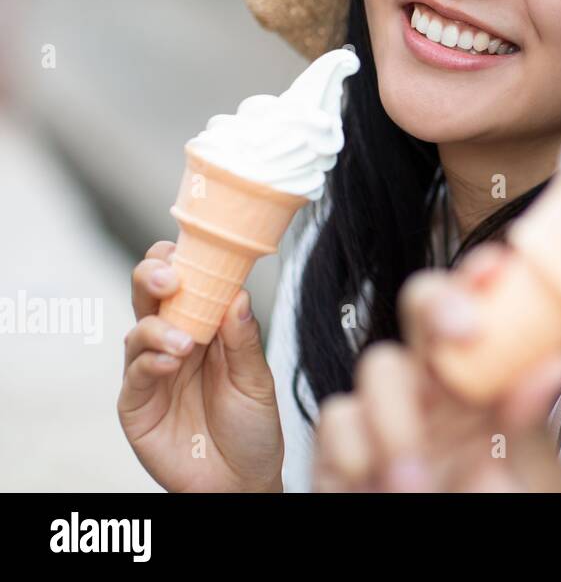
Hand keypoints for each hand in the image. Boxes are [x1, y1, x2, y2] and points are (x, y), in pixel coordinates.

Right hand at [117, 240, 283, 491]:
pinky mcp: (137, 405)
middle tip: (171, 278)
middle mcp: (174, 344)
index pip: (187, 283)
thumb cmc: (252, 429)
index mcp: (206, 329)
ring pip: (138, 330)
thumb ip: (243, 340)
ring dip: (158, 327)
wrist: (242, 482)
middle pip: (150, 296)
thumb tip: (237, 294)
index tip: (192, 248)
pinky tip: (171, 361)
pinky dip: (149, 361)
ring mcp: (152, 373)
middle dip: (154, 277)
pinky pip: (134, 374)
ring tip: (187, 343)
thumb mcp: (257, 380)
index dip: (184, 261)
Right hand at [314, 244, 560, 491]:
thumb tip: (549, 364)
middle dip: (437, 304)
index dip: (480, 277)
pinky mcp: (343, 449)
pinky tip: (382, 485)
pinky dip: (355, 449)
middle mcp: (435, 384)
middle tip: (466, 331)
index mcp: (486, 377)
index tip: (496, 268)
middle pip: (420, 306)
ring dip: (397, 416)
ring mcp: (388, 412)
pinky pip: (338, 421)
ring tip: (419, 479)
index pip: (480, 305)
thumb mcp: (533, 473)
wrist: (462, 562)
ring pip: (379, 365)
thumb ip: (531, 423)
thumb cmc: (505, 503)